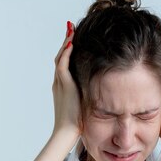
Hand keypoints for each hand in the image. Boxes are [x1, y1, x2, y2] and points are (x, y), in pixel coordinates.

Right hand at [52, 21, 81, 136]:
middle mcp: (59, 82)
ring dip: (66, 42)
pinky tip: (71, 42)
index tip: (75, 39)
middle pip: (61, 56)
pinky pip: (62, 64)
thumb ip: (90, 94)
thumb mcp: (86, 104)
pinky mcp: (63, 85)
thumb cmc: (77, 123)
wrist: (67, 132)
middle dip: (66, 42)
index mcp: (64, 86)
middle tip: (71, 28)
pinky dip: (66, 52)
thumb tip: (102, 91)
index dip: (69, 50)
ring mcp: (59, 83)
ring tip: (71, 29)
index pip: (65, 63)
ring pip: (60, 57)